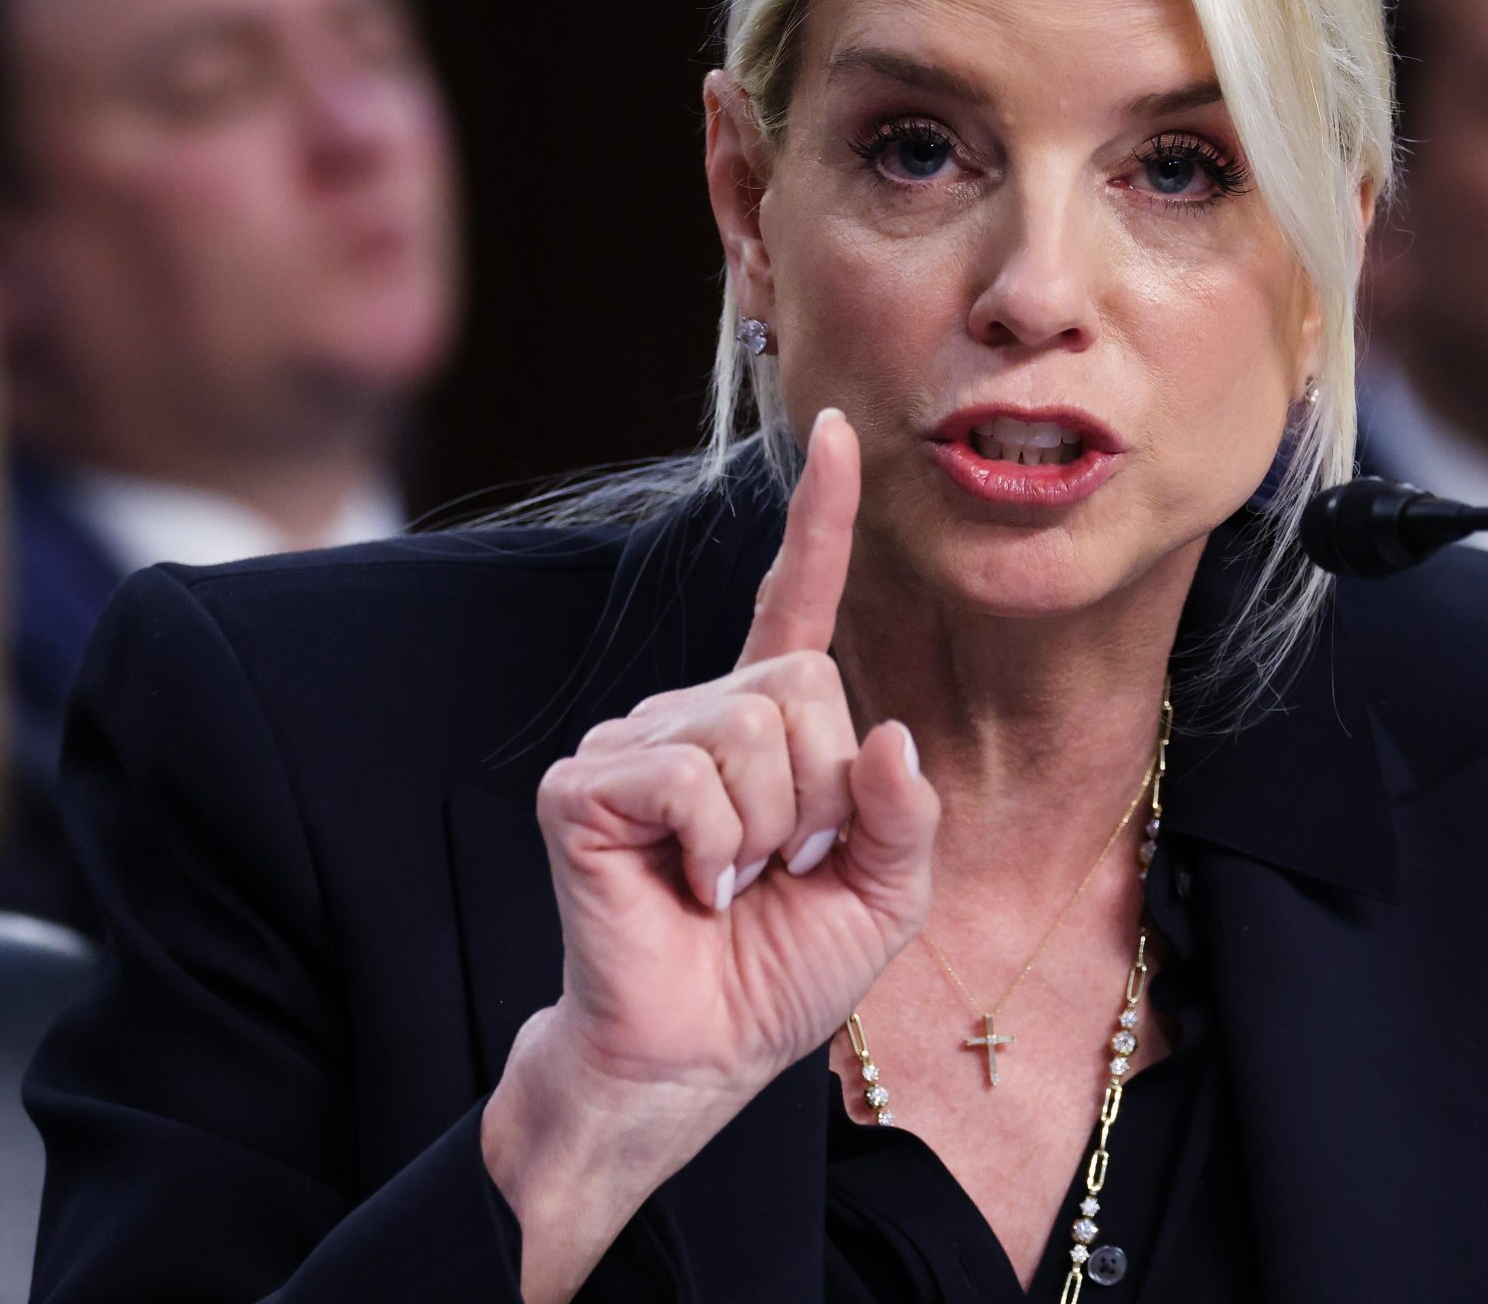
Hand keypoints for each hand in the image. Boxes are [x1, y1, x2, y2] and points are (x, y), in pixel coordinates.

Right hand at [485, 409, 937, 1296]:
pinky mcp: (584, 784)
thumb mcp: (884, 894)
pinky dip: (716, 845)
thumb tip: (887, 736)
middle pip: (803, 684)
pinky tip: (693, 888)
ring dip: (772, 830)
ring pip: (752, 730)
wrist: (698, 1056)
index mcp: (767, 725)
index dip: (819, 516)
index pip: (797, 600)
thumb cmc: (779, 973)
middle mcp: (695, 713)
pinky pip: (689, 775)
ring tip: (734, 884)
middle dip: (823, 792)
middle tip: (783, 865)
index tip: (834, 429)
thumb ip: (903, 812)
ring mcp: (632, 739)